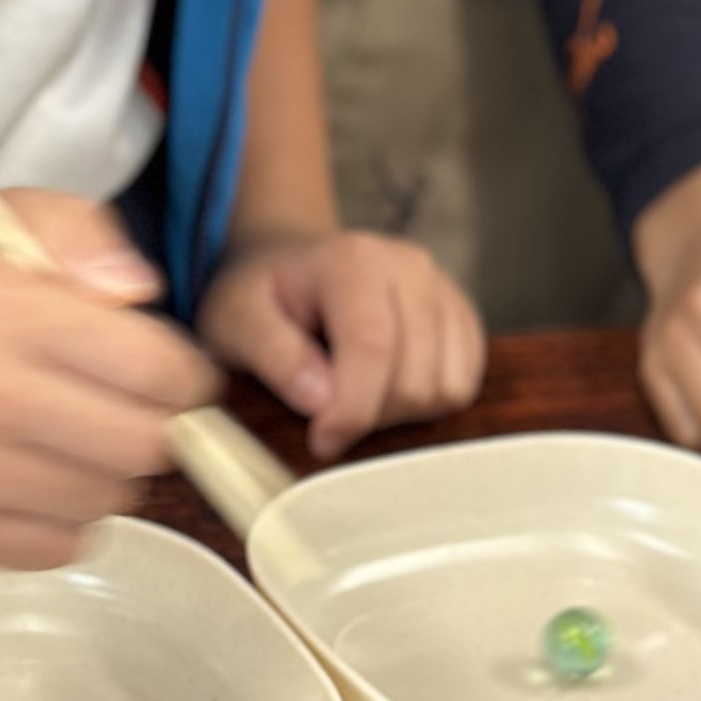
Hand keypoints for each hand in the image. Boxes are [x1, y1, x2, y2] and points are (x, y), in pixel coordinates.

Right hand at [0, 191, 219, 571]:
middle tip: (129, 407)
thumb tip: (138, 291)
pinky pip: (58, 549)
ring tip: (74, 435)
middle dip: (153, 425)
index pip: (152, 368)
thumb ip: (84, 232)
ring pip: (105, 501)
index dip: (184, 373)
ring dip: (108, 471)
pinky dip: (65, 519)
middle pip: (141, 446)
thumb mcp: (7, 219)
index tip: (174, 372)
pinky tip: (39, 475)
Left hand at [197, 231, 485, 462]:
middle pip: (415, 379)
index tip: (321, 441)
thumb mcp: (236, 319)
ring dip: (399, 414)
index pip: (372, 350)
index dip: (351, 411)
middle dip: (370, 416)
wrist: (289, 266)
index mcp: (353, 260)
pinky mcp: (461, 315)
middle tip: (327, 414)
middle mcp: (409, 265)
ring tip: (353, 395)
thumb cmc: (262, 295)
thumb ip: (272, 354)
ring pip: (446, 388)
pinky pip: (464, 385)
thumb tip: (319, 399)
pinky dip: (426, 404)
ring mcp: (442, 288)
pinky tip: (383, 387)